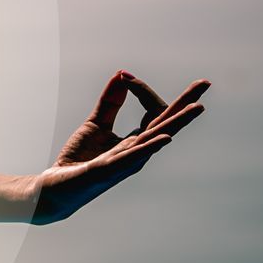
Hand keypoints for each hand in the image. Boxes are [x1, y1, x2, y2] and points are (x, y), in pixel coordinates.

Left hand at [30, 69, 208, 225]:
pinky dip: (150, 146)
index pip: (153, 110)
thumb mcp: (95, 124)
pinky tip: (165, 137)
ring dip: (177, 122)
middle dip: (186, 103)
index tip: (124, 76)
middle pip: (167, 122)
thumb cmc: (79, 160)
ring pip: (157, 137)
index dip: (142, 90)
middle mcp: (138, 151)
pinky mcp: (109, 169)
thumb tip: (121, 75)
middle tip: (205, 82)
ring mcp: (127, 161)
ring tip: (197, 107)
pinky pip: (134, 156)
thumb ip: (109, 102)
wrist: (57, 187)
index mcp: (136, 141)